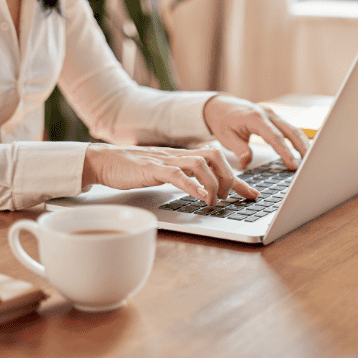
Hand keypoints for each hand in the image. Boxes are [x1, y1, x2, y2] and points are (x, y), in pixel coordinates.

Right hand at [82, 143, 258, 205]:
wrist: (105, 161)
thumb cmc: (133, 169)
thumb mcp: (165, 172)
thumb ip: (184, 177)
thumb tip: (203, 191)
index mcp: (185, 156)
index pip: (220, 163)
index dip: (239, 180)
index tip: (253, 195)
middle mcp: (180, 155)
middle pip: (217, 157)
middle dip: (229, 179)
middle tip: (228, 198)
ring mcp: (167, 160)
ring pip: (202, 164)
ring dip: (213, 184)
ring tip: (213, 201)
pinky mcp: (153, 168)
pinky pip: (178, 174)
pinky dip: (192, 185)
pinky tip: (200, 196)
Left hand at [203, 95, 310, 169]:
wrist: (220, 106)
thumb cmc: (222, 121)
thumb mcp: (225, 137)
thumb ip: (238, 149)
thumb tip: (246, 162)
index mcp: (255, 118)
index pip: (274, 137)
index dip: (285, 151)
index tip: (292, 164)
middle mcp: (267, 114)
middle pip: (290, 131)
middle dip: (302, 148)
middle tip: (309, 165)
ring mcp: (272, 114)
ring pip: (293, 129)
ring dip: (303, 144)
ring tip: (310, 161)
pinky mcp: (274, 118)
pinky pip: (289, 128)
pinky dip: (297, 140)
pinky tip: (303, 151)